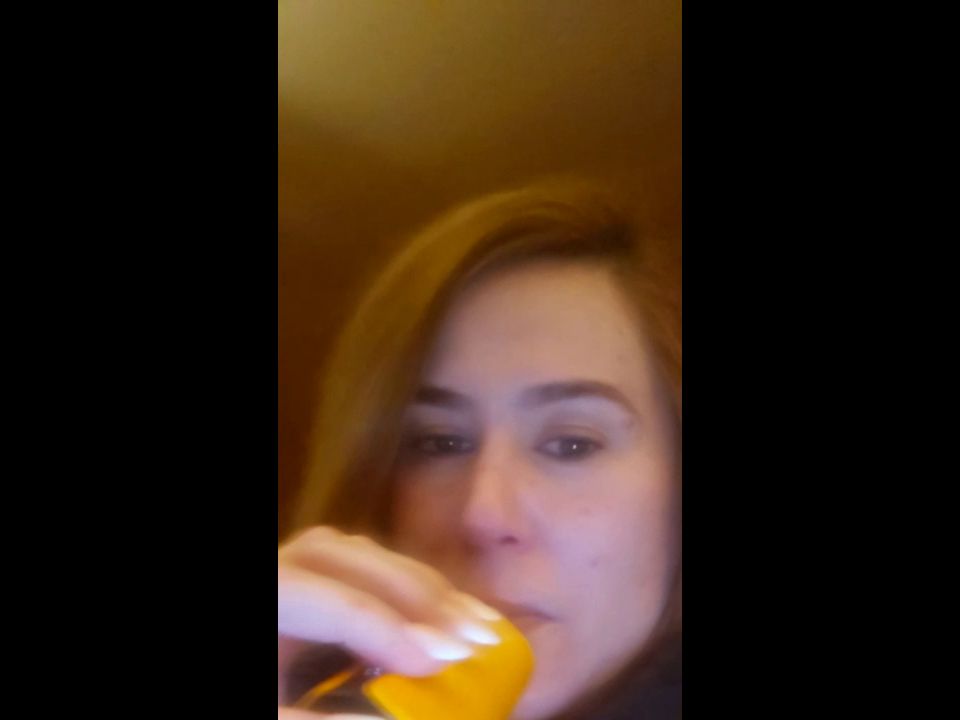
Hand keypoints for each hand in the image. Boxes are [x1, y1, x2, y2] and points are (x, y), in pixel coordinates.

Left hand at [278, 527, 501, 708]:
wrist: (248, 668)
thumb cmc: (257, 694)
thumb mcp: (275, 719)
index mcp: (263, 598)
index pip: (330, 601)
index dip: (388, 629)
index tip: (447, 662)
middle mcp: (275, 569)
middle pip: (345, 557)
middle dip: (416, 596)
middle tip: (474, 641)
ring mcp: (288, 568)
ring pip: (358, 552)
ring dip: (421, 586)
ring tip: (478, 626)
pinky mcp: (308, 581)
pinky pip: (362, 569)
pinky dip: (409, 589)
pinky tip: (450, 614)